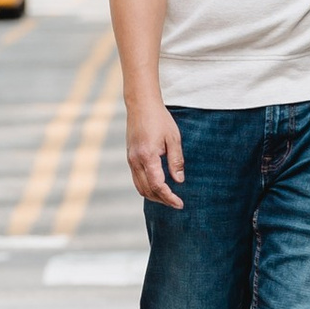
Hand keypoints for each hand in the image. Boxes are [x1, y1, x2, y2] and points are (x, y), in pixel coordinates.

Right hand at [125, 93, 185, 207]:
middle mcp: (136, 161)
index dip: (169, 197)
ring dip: (153, 195)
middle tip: (176, 202)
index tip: (180, 204)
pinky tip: (157, 186)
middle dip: (162, 200)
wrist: (141, 105)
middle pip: (147, 190)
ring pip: (140, 187)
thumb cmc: (159, 119)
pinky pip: (137, 179)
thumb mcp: (173, 138)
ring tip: (168, 197)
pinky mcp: (130, 158)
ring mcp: (130, 160)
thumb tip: (179, 181)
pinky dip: (147, 187)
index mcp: (147, 156)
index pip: (158, 185)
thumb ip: (176, 160)